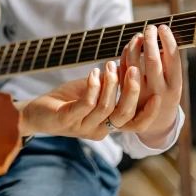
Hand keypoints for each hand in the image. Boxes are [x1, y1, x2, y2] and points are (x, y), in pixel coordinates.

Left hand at [17, 60, 160, 139]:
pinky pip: (86, 104)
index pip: (134, 125)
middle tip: (135, 70)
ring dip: (111, 84)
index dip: (149, 114)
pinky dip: (93, 86)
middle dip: (132, 92)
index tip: (159, 96)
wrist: (37, 112)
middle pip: (124, 116)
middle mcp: (99, 130)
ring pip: (106, 108)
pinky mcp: (67, 120)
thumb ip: (110, 85)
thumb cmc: (67, 100)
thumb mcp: (93, 91)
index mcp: (108, 125)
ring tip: (110, 65)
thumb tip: (129, 65)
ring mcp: (82, 126)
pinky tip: (93, 73)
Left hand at [120, 25, 181, 147]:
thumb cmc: (166, 95)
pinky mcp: (125, 95)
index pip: (172, 58)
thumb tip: (162, 35)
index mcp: (174, 86)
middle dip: (151, 40)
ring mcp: (140, 94)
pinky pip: (121, 71)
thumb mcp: (173, 83)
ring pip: (133, 64)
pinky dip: (124, 56)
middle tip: (150, 27)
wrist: (156, 125)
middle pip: (152, 59)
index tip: (163, 27)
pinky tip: (129, 47)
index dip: (167, 40)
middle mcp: (158, 90)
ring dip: (135, 46)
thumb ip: (168, 64)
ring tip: (139, 35)